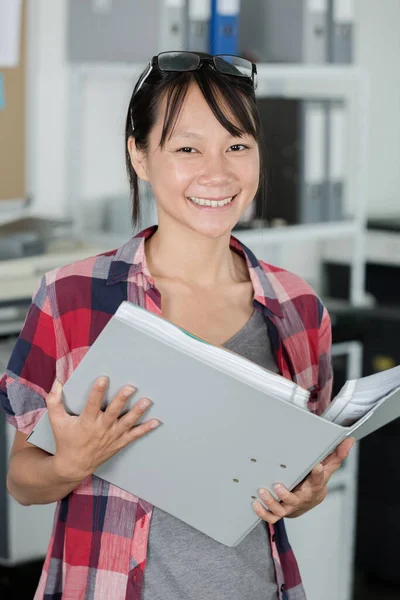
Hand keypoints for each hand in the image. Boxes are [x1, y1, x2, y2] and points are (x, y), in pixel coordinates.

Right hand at [46, 377, 160, 481]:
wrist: (74, 466)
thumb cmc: (65, 440)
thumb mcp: (56, 421)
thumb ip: (54, 401)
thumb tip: (57, 383)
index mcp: (86, 422)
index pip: (92, 404)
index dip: (97, 392)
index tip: (104, 378)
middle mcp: (100, 428)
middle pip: (113, 412)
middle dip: (122, 400)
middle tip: (130, 387)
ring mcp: (111, 436)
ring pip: (126, 423)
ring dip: (137, 412)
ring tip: (147, 401)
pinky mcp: (119, 442)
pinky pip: (134, 435)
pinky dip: (145, 429)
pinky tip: (156, 422)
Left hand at [252, 437, 354, 522]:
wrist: (311, 500)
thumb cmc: (317, 480)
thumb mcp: (328, 467)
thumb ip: (337, 454)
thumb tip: (349, 439)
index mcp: (314, 486)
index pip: (318, 480)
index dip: (318, 474)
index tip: (316, 466)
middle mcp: (302, 498)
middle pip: (295, 500)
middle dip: (286, 495)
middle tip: (278, 485)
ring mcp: (290, 506)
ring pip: (280, 510)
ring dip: (270, 502)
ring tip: (262, 491)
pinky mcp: (281, 511)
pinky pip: (271, 516)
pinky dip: (262, 512)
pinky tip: (254, 503)